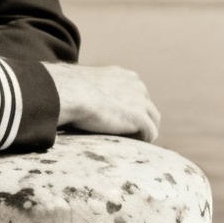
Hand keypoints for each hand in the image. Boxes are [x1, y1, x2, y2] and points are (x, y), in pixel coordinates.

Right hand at [42, 62, 160, 142]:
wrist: (71, 92)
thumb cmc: (70, 89)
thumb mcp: (87, 83)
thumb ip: (94, 90)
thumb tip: (79, 98)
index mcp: (125, 76)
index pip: (138, 95)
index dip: (131, 110)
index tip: (121, 122)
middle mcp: (137, 85)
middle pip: (148, 107)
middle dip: (141, 121)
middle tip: (129, 136)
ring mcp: (141, 100)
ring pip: (153, 120)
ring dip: (144, 132)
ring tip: (131, 144)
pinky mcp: (140, 117)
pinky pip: (150, 133)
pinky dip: (143, 140)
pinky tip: (130, 146)